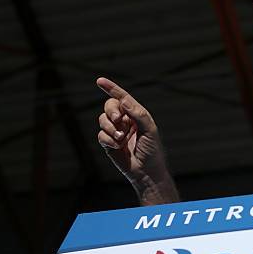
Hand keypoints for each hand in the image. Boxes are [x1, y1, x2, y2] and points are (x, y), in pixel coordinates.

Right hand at [96, 77, 178, 204]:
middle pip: (109, 106)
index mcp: (136, 115)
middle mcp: (125, 121)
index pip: (122, 98)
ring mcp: (116, 132)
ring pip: (102, 120)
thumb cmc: (152, 151)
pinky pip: (101, 135)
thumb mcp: (150, 130)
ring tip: (121, 139)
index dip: (111, 88)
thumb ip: (138, 114)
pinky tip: (118, 147)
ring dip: (111, 128)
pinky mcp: (108, 143)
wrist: (147, 172)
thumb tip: (124, 100)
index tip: (100, 81)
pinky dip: (108, 140)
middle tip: (118, 119)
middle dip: (111, 111)